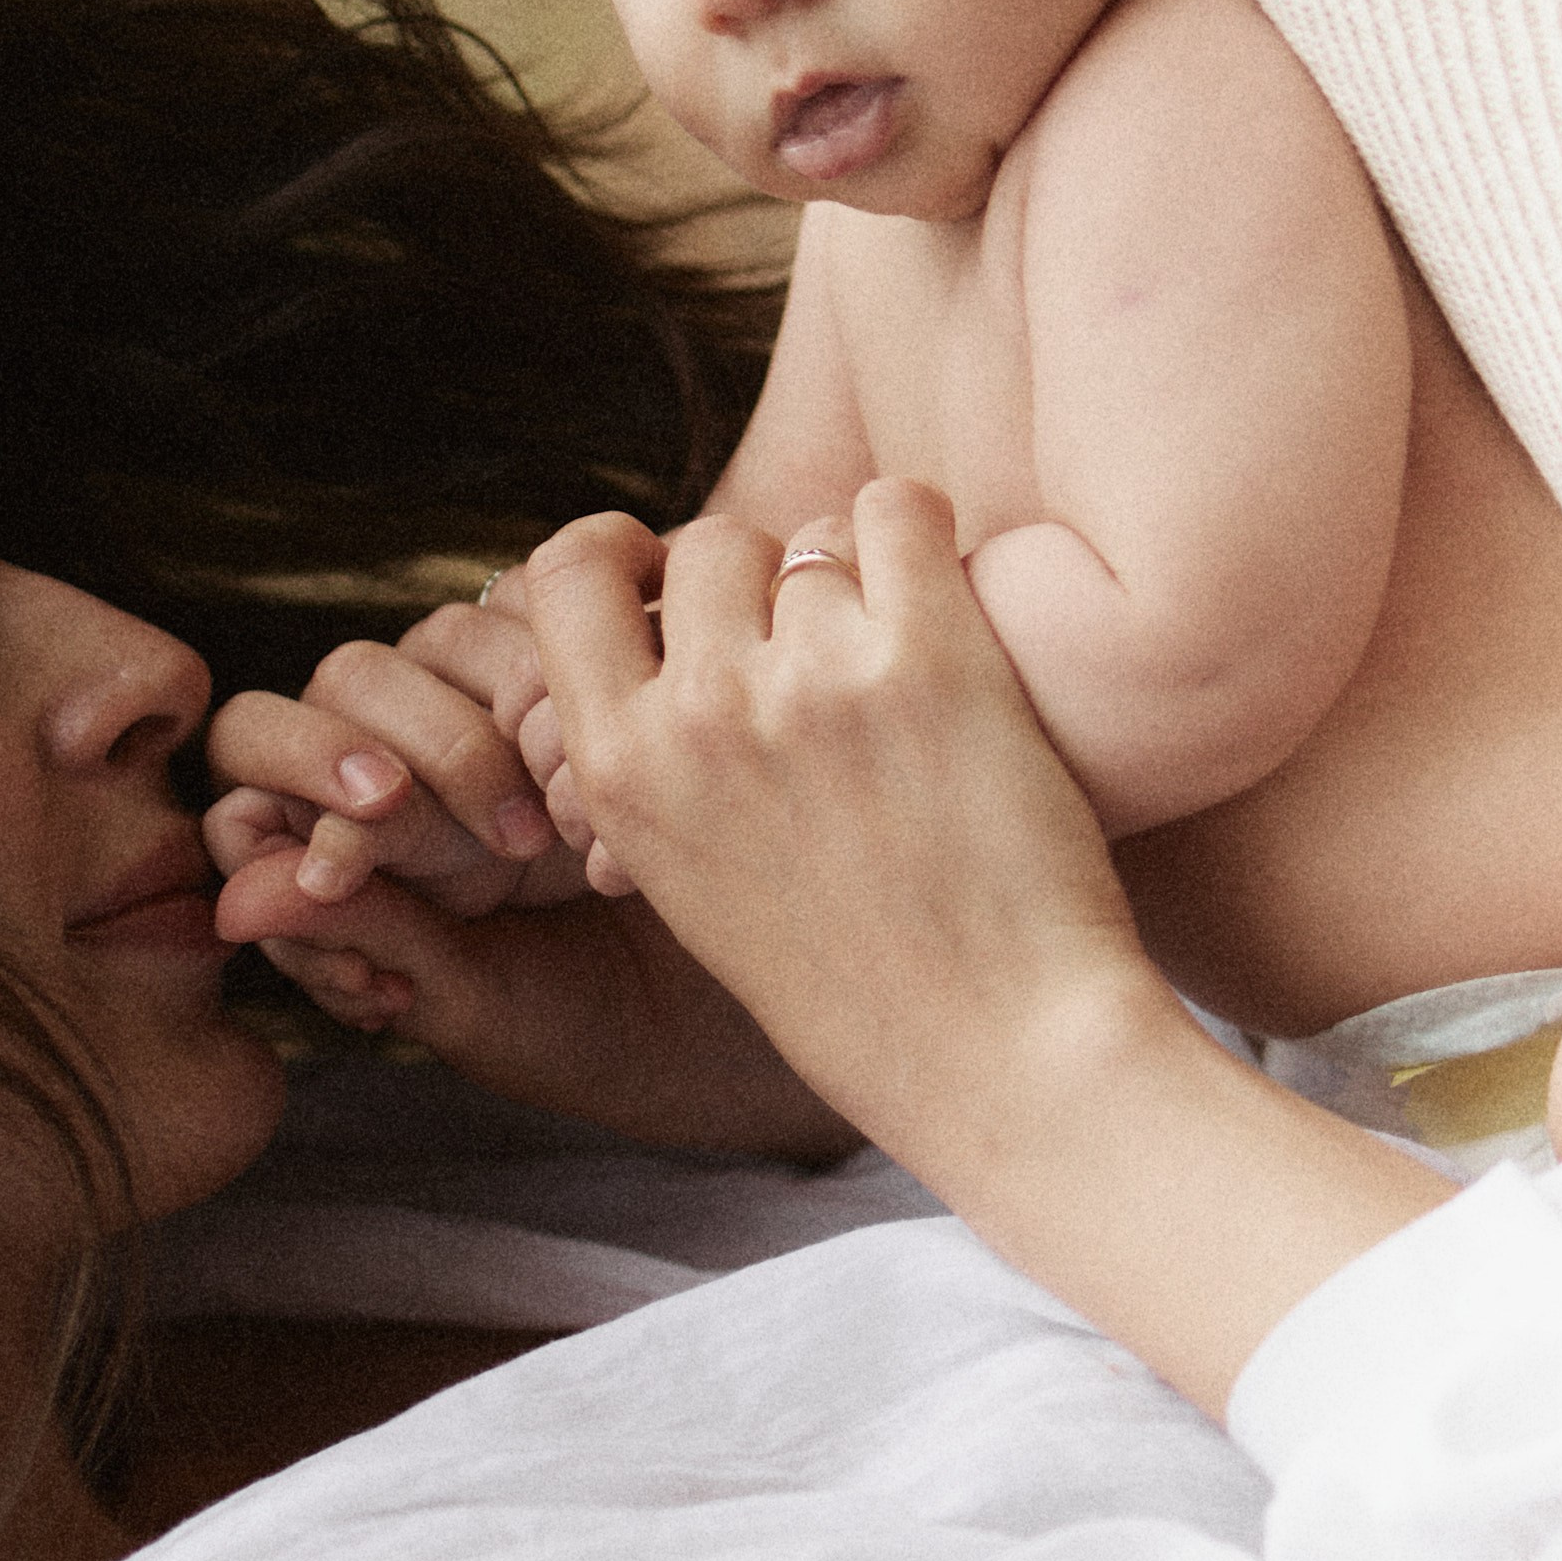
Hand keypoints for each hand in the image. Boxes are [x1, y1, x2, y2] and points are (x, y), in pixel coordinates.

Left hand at [206, 616, 845, 1155]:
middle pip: (344, 677)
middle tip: (492, 834)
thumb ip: (363, 938)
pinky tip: (613, 778)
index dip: (292, 786)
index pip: (257, 756)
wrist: (752, 1011)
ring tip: (564, 833)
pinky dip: (574, 680)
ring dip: (498, 723)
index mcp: (350, 835)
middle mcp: (410, 751)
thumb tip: (236, 900)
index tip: (356, 856)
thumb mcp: (472, 999)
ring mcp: (495, 698)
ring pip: (440, 636)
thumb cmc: (591, 1028)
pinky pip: (549, 608)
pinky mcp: (588, 657)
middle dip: (406, 749)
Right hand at [523, 482, 1453, 1406]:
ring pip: (813, 537)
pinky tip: (952, 610)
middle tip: (825, 649)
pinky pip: (900, 510)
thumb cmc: (855, 982)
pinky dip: (925, 540)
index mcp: (620, 772)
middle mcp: (700, 714)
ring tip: (904, 678)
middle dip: (765, 579)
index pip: (564, 574)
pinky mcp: (929, 659)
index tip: (667, 565)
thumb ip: (658, 760)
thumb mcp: (692, 883)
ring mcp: (810, 680)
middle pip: (709, 544)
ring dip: (860, 581)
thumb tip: (664, 642)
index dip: (620, 549)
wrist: (997, 1050)